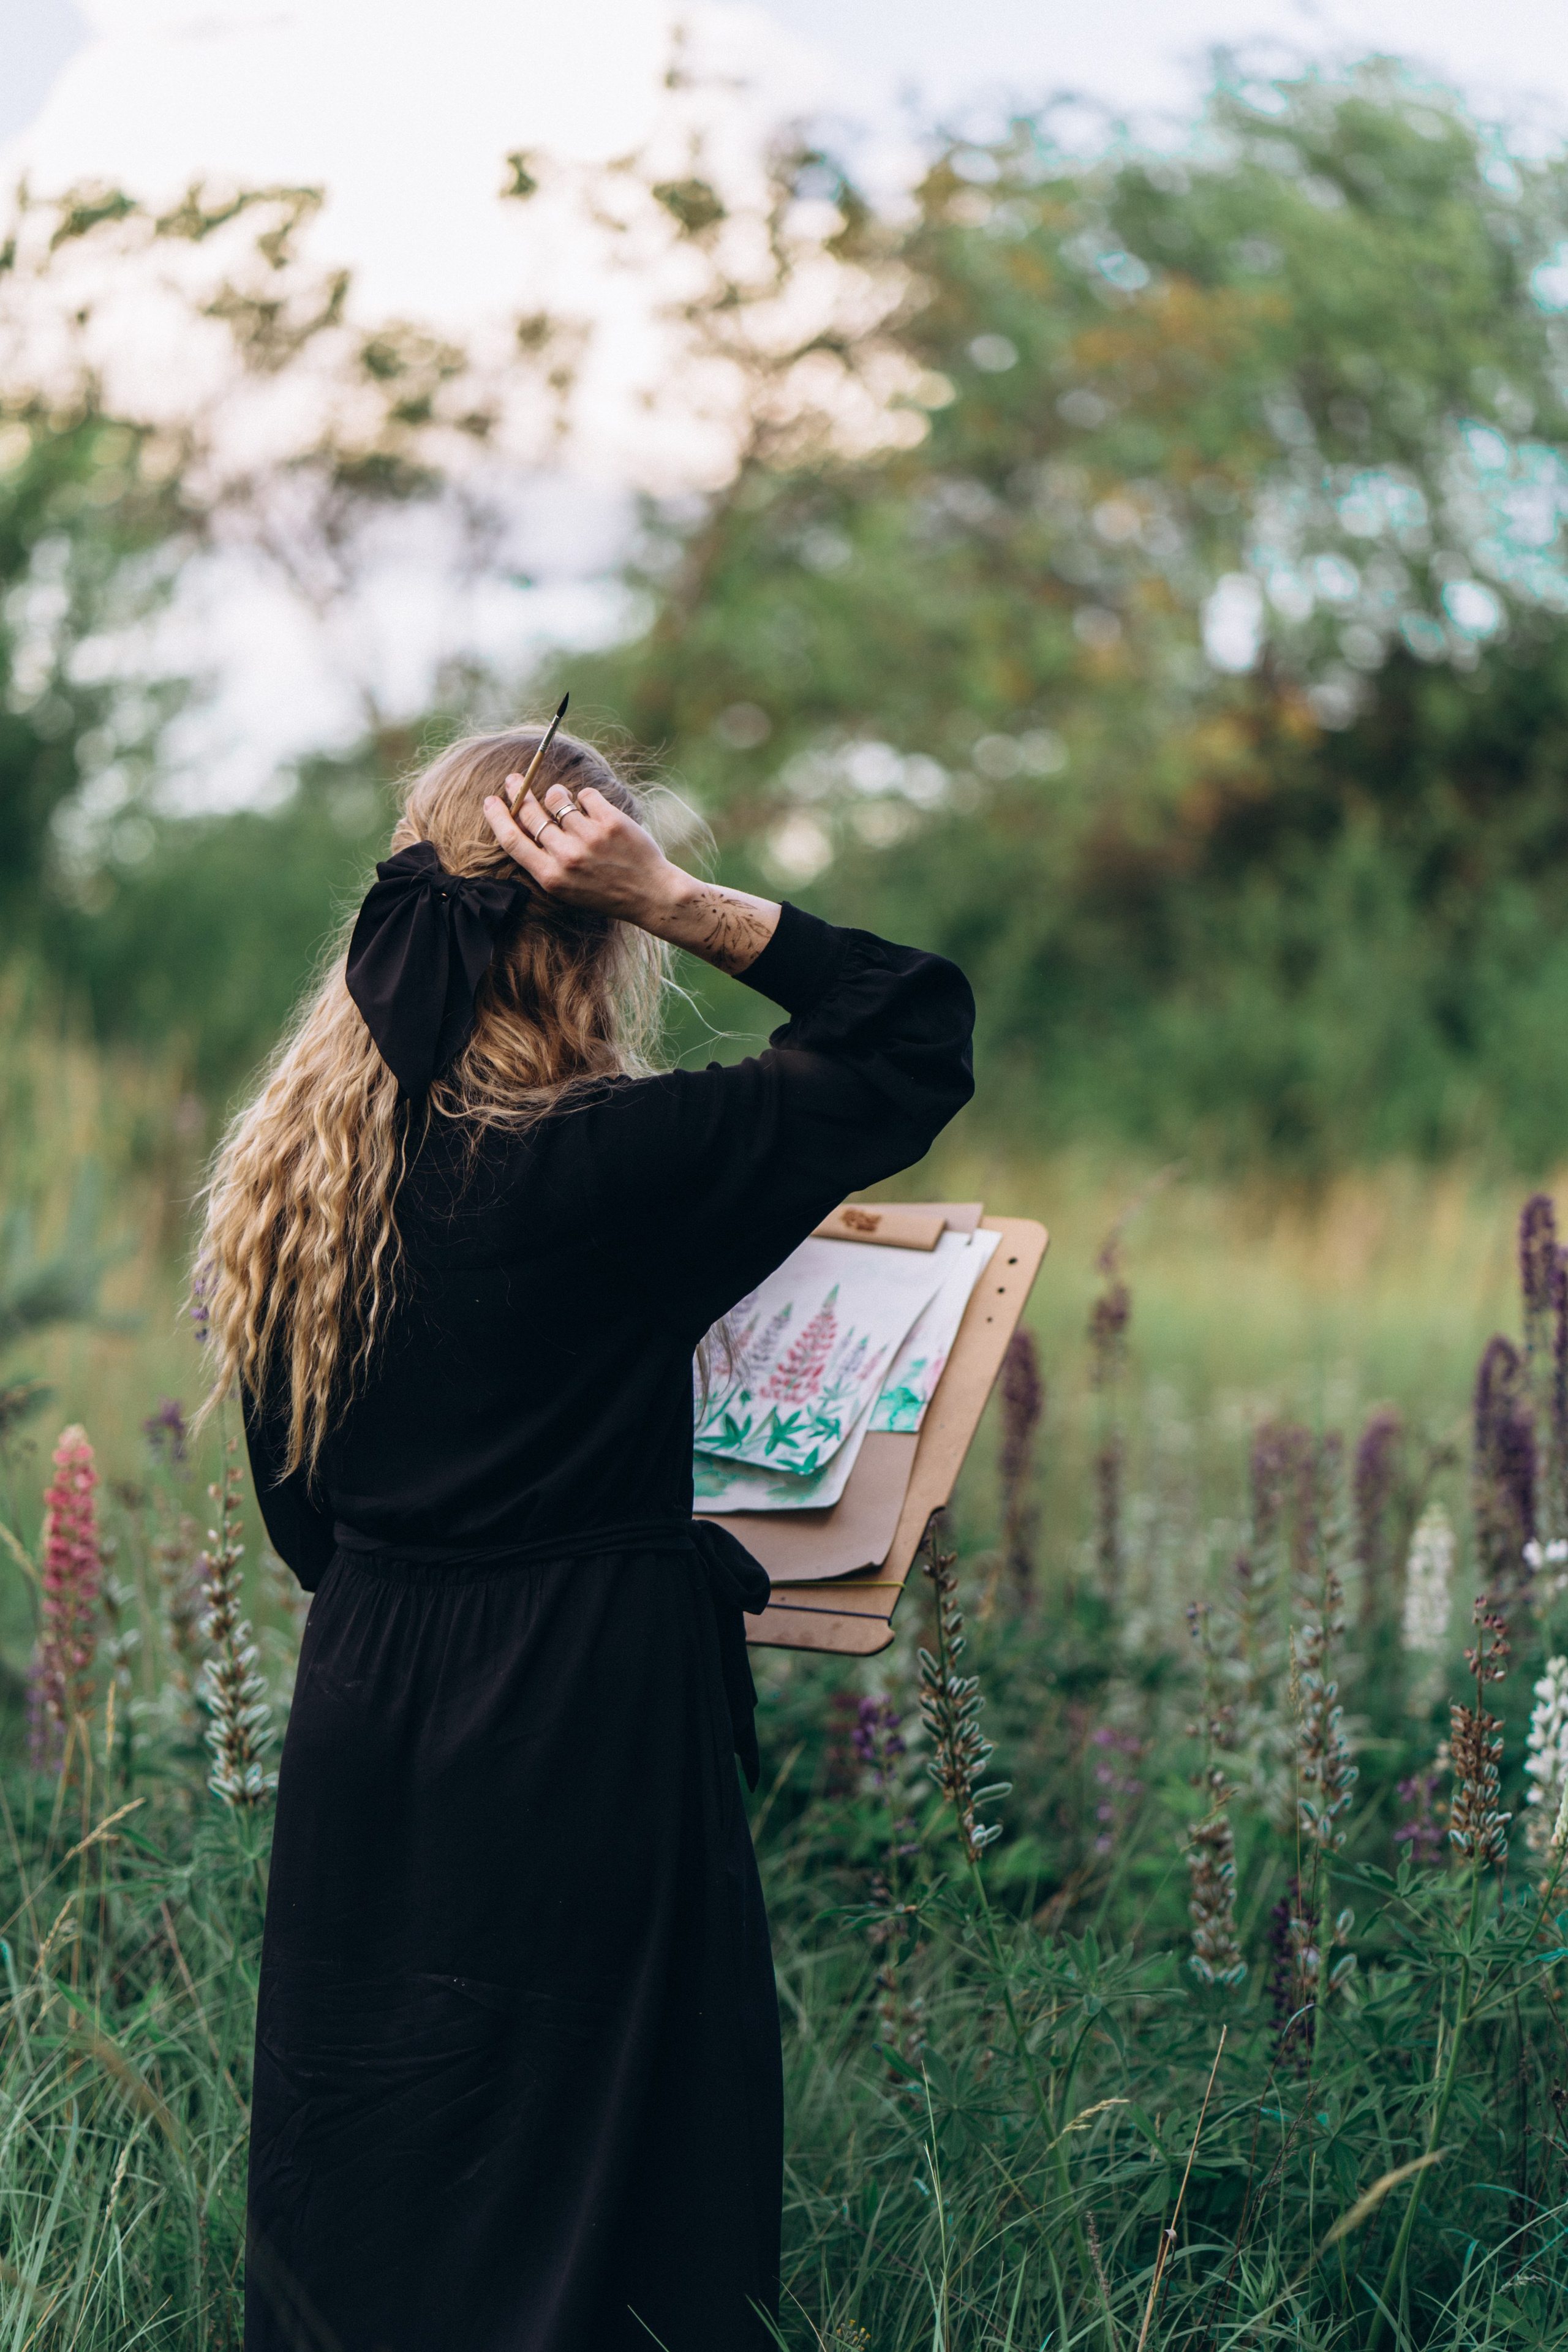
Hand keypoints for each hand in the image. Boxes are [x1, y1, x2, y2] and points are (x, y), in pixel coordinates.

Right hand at [483, 779, 681, 928]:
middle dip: (518, 792)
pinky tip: (594, 811)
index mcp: (551, 877)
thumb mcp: (566, 888)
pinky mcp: (610, 821)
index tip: (490, 801)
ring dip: (556, 795)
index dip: (498, 818)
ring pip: (557, 799)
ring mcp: (589, 838)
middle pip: (530, 815)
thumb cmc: (604, 891)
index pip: (512, 841)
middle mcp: (567, 857)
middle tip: (514, 779)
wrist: (650, 893)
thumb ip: (543, 860)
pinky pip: (586, 795)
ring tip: (560, 798)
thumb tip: (521, 822)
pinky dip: (586, 798)